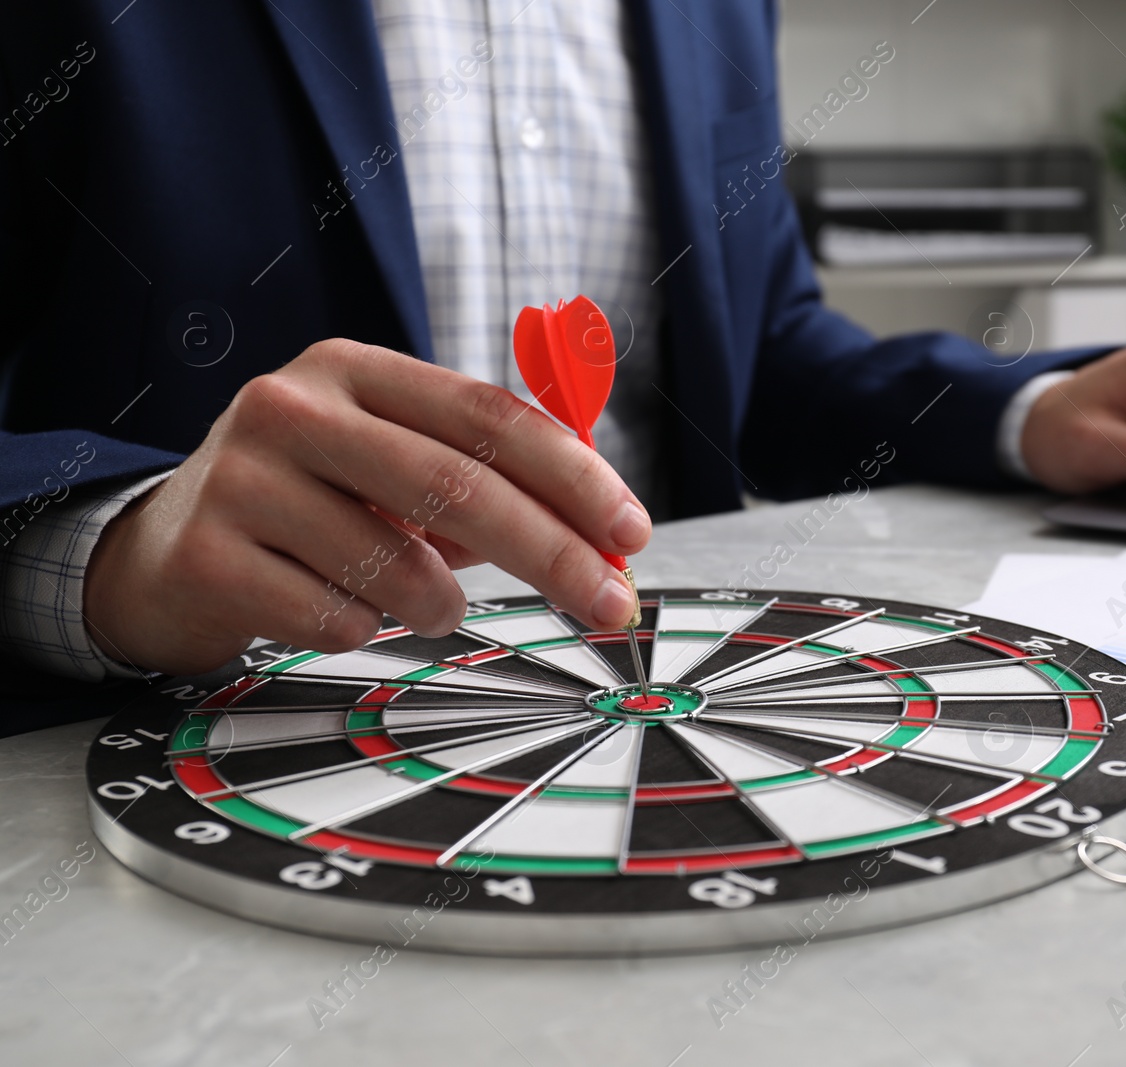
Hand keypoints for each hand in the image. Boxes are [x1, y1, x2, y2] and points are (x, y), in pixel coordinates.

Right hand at [84, 339, 650, 675]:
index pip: (488, 414)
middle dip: (552, 553)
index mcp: (355, 371)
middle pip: (456, 485)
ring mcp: (242, 478)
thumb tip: (601, 538)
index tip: (629, 532)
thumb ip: (485, 483)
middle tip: (608, 605)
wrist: (163, 550)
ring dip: (441, 606)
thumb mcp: (390, 466)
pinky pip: (336, 617)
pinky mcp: (208, 554)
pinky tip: (335, 608)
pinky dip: (365, 630)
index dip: (573, 476)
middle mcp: (294, 407)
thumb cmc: (310, 506)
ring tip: (427, 605)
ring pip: (398, 565)